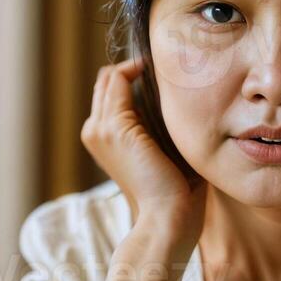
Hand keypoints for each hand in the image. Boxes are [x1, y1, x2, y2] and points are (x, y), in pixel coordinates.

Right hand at [81, 56, 206, 248]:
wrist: (166, 218)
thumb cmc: (174, 192)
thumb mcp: (163, 153)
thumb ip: (161, 129)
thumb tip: (185, 105)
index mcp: (103, 139)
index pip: (109, 93)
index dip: (132, 76)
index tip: (163, 70)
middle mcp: (94, 130)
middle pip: (107, 81)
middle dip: (134, 66)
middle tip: (167, 62)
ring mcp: (101, 128)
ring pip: (112, 77)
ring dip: (137, 65)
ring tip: (168, 64)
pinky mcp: (115, 126)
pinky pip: (120, 81)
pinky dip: (139, 69)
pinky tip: (165, 71)